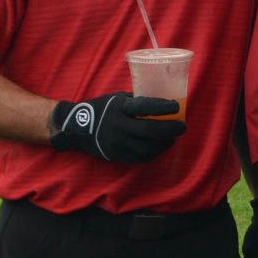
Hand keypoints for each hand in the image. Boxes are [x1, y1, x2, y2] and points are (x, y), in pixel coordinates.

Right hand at [48, 94, 182, 162]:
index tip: (176, 106)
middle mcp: (117, 126)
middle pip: (148, 131)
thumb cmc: (101, 109)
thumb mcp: (117, 99)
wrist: (76, 128)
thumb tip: (162, 102)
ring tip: (171, 138)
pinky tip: (159, 147)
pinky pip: (140, 158)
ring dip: (163, 144)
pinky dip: (153, 153)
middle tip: (182, 127)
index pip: (144, 107)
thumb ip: (136, 101)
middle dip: (169, 130)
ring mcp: (116, 143)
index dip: (162, 107)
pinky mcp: (116, 155)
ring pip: (146, 149)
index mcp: (118, 108)